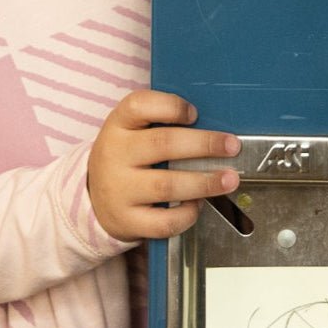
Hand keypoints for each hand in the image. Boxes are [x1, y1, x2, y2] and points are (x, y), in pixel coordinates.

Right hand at [87, 90, 240, 241]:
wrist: (96, 200)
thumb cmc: (127, 159)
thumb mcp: (132, 132)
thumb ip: (162, 124)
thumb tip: (212, 127)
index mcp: (118, 125)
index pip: (139, 105)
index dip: (170, 106)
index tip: (195, 113)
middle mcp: (114, 154)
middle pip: (161, 144)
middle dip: (203, 145)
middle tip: (231, 146)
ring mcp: (119, 190)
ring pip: (166, 186)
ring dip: (204, 182)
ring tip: (229, 179)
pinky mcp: (127, 221)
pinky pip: (163, 222)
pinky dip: (187, 215)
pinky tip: (198, 205)